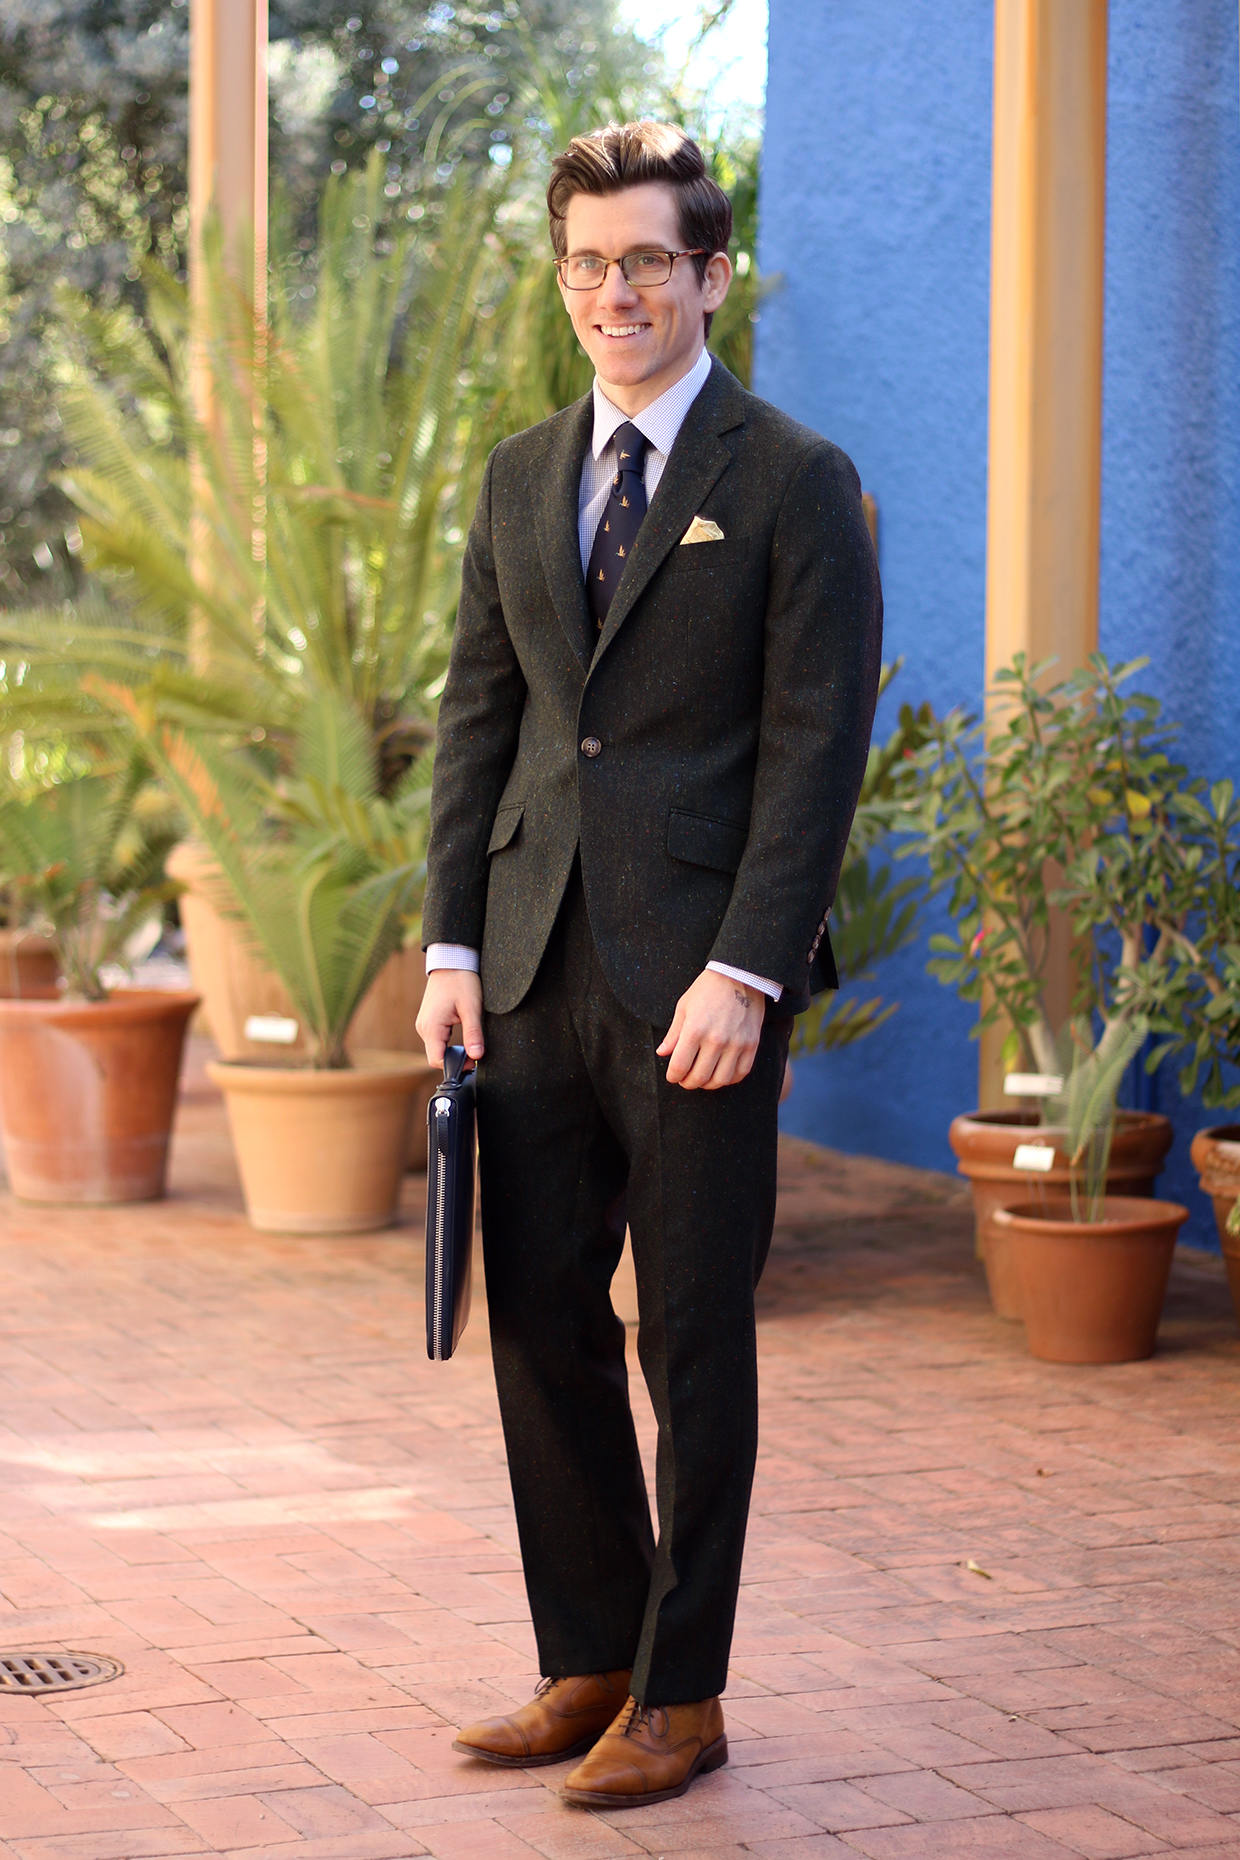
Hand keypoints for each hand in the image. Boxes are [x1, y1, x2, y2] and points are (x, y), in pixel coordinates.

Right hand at [416, 968, 484, 1069]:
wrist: (451, 960)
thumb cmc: (461, 980)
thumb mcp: (471, 1008)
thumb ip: (473, 1034)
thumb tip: (477, 1056)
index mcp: (431, 1027)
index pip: (437, 1060)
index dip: (455, 1066)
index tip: (473, 1062)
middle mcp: (423, 1028)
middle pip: (436, 1057)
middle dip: (455, 1060)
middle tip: (475, 1054)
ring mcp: (424, 1024)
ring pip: (437, 1049)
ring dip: (452, 1051)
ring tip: (471, 1043)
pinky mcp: (429, 1021)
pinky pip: (436, 1040)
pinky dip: (448, 1043)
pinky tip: (462, 1037)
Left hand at [656, 968, 764, 1090]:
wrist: (740, 975)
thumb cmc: (707, 990)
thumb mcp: (684, 1007)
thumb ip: (673, 1034)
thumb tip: (662, 1053)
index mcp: (695, 1029)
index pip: (679, 1066)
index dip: (673, 1076)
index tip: (672, 1076)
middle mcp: (716, 1040)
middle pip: (699, 1078)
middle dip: (688, 1083)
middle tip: (685, 1080)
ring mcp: (736, 1044)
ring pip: (720, 1080)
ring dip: (708, 1084)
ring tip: (702, 1078)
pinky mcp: (751, 1044)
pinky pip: (740, 1073)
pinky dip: (729, 1079)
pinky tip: (721, 1073)